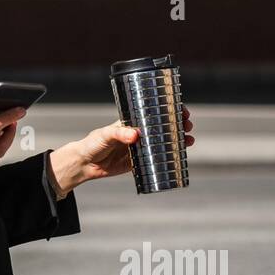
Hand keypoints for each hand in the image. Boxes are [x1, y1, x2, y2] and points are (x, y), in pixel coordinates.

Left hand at [48, 106, 194, 192]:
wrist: (85, 164)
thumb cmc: (92, 144)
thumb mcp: (105, 135)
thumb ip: (119, 134)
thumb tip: (136, 134)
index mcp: (131, 121)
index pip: (153, 112)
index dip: (169, 109)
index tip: (181, 109)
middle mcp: (138, 133)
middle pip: (163, 126)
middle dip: (178, 124)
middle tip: (188, 125)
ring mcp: (140, 147)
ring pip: (164, 141)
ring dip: (178, 139)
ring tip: (189, 140)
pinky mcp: (139, 162)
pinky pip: (158, 159)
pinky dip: (170, 156)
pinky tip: (181, 155)